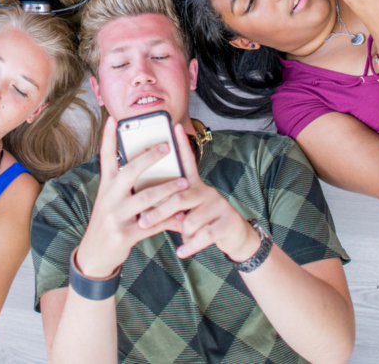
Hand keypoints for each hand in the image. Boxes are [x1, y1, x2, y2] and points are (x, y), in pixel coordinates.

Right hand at [73, 117, 190, 277]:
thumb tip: (144, 164)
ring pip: (145, 197)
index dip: (108, 137)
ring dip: (168, 189)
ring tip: (185, 183)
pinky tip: (182, 215)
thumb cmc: (109, 221)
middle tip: (167, 147)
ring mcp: (115, 216)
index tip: (114, 118)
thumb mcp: (109, 200)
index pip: (105, 157)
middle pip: (130, 171)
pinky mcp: (124, 234)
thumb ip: (123, 184)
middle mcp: (108, 198)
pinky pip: (152, 224)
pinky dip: (169, 219)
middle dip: (149, 158)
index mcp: (105, 186)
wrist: (93, 255)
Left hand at [134, 124, 258, 261]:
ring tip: (181, 239)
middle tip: (143, 221)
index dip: (182, 144)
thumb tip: (144, 209)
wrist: (236, 237)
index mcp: (195, 185)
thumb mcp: (187, 212)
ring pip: (190, 220)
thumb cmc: (204, 222)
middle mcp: (207, 191)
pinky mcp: (227, 221)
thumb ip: (170, 207)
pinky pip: (203, 235)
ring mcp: (219, 205)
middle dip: (159, 211)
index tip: (175, 126)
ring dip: (182, 233)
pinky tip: (182, 252)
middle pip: (179, 197)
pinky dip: (190, 246)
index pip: (188, 161)